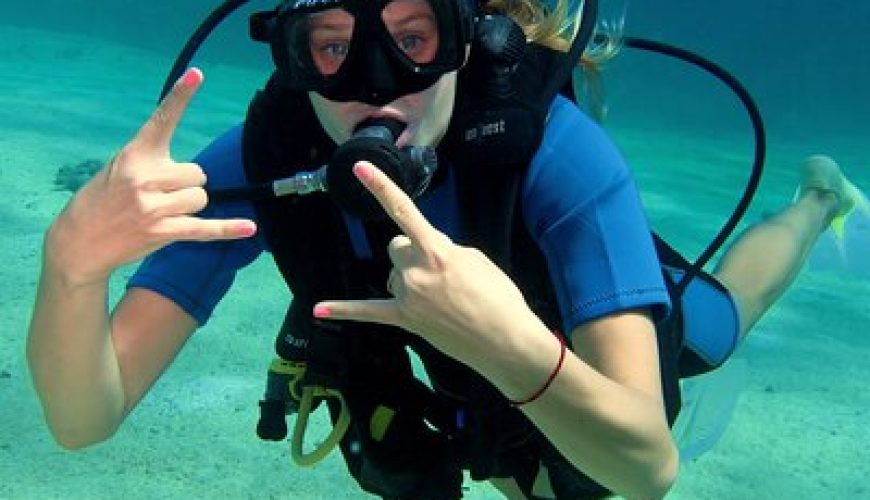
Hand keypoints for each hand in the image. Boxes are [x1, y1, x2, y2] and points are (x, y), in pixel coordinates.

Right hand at [46, 68, 255, 285]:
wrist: (80, 240)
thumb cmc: (103, 200)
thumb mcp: (119, 168)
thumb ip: (152, 161)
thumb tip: (192, 172)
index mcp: (135, 155)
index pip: (162, 120)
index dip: (180, 96)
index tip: (197, 74)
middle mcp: (145, 178)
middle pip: (197, 173)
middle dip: (186, 184)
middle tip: (160, 195)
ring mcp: (154, 207)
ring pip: (201, 198)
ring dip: (189, 206)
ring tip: (162, 213)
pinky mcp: (163, 232)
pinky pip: (205, 228)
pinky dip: (228, 229)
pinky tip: (249, 228)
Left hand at [314, 162, 542, 368]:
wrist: (505, 341)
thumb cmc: (499, 297)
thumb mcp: (476, 259)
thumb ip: (444, 249)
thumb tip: (426, 252)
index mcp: (435, 251)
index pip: (403, 211)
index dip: (380, 186)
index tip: (360, 167)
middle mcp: (415, 272)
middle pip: (396, 246)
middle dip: (412, 250)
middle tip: (441, 270)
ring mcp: (407, 297)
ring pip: (393, 273)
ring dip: (409, 277)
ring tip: (440, 297)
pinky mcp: (405, 320)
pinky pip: (368, 312)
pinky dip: (343, 311)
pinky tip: (318, 310)